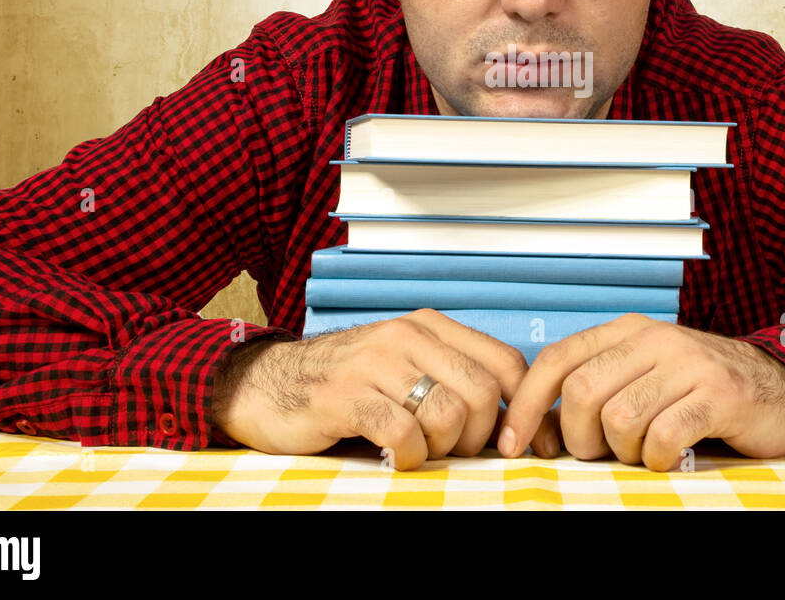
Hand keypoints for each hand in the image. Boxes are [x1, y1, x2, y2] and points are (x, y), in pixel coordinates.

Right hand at [209, 309, 560, 468]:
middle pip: (481, 393)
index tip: (508, 442)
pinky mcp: (346, 397)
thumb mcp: (405, 366)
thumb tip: (510, 423)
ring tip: (418, 450)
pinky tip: (394, 457)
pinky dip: (408, 457)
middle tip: (453, 451)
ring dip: (440, 448)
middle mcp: (405, 336)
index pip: (505, 362)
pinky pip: (403, 434)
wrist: (266, 383)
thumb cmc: (346, 383)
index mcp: (429, 326)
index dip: (518, 408)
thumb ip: (453, 379)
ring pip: (446, 414)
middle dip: (477, 436)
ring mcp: (374, 364)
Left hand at [498, 313, 784, 469]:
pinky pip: (664, 435)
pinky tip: (669, 457)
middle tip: (601, 454)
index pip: (557, 359)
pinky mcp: (720, 394)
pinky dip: (657, 459)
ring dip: (624, 452)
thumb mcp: (642, 379)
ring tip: (644, 451)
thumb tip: (538, 431)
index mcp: (627, 331)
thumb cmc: (699, 391)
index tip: (514, 443)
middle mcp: (655, 339)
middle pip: (582, 392)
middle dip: (579, 437)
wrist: (779, 388)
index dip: (528, 404)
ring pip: (620, 418)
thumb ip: (593, 395)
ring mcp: (689, 364)